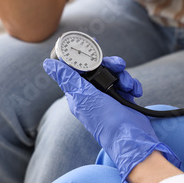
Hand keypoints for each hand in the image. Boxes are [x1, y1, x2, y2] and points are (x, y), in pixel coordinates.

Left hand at [43, 56, 180, 182]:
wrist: (132, 137)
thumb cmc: (106, 121)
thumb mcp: (85, 97)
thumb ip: (68, 79)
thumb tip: (48, 64)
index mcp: (79, 93)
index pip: (78, 69)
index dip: (85, 56)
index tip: (93, 45)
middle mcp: (93, 94)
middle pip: (100, 69)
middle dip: (111, 66)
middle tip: (118, 65)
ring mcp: (109, 97)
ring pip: (115, 75)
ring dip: (124, 77)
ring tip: (128, 86)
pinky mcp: (123, 100)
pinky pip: (127, 85)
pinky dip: (132, 86)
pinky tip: (135, 92)